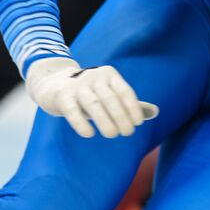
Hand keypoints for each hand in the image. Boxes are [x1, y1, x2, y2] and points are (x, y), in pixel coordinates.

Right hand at [24, 57, 157, 138]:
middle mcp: (93, 77)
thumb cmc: (89, 93)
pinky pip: (72, 110)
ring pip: (93, 104)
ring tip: (113, 135)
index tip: (137, 123)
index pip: (124, 91)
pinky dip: (81, 123)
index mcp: (108, 75)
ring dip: (105, 121)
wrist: (53, 85)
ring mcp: (76, 86)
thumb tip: (156, 112)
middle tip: (127, 133)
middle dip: (121, 117)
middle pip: (110, 98)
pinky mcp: (62, 96)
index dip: (133, 107)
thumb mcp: (109, 94)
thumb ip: (130, 104)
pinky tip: (89, 134)